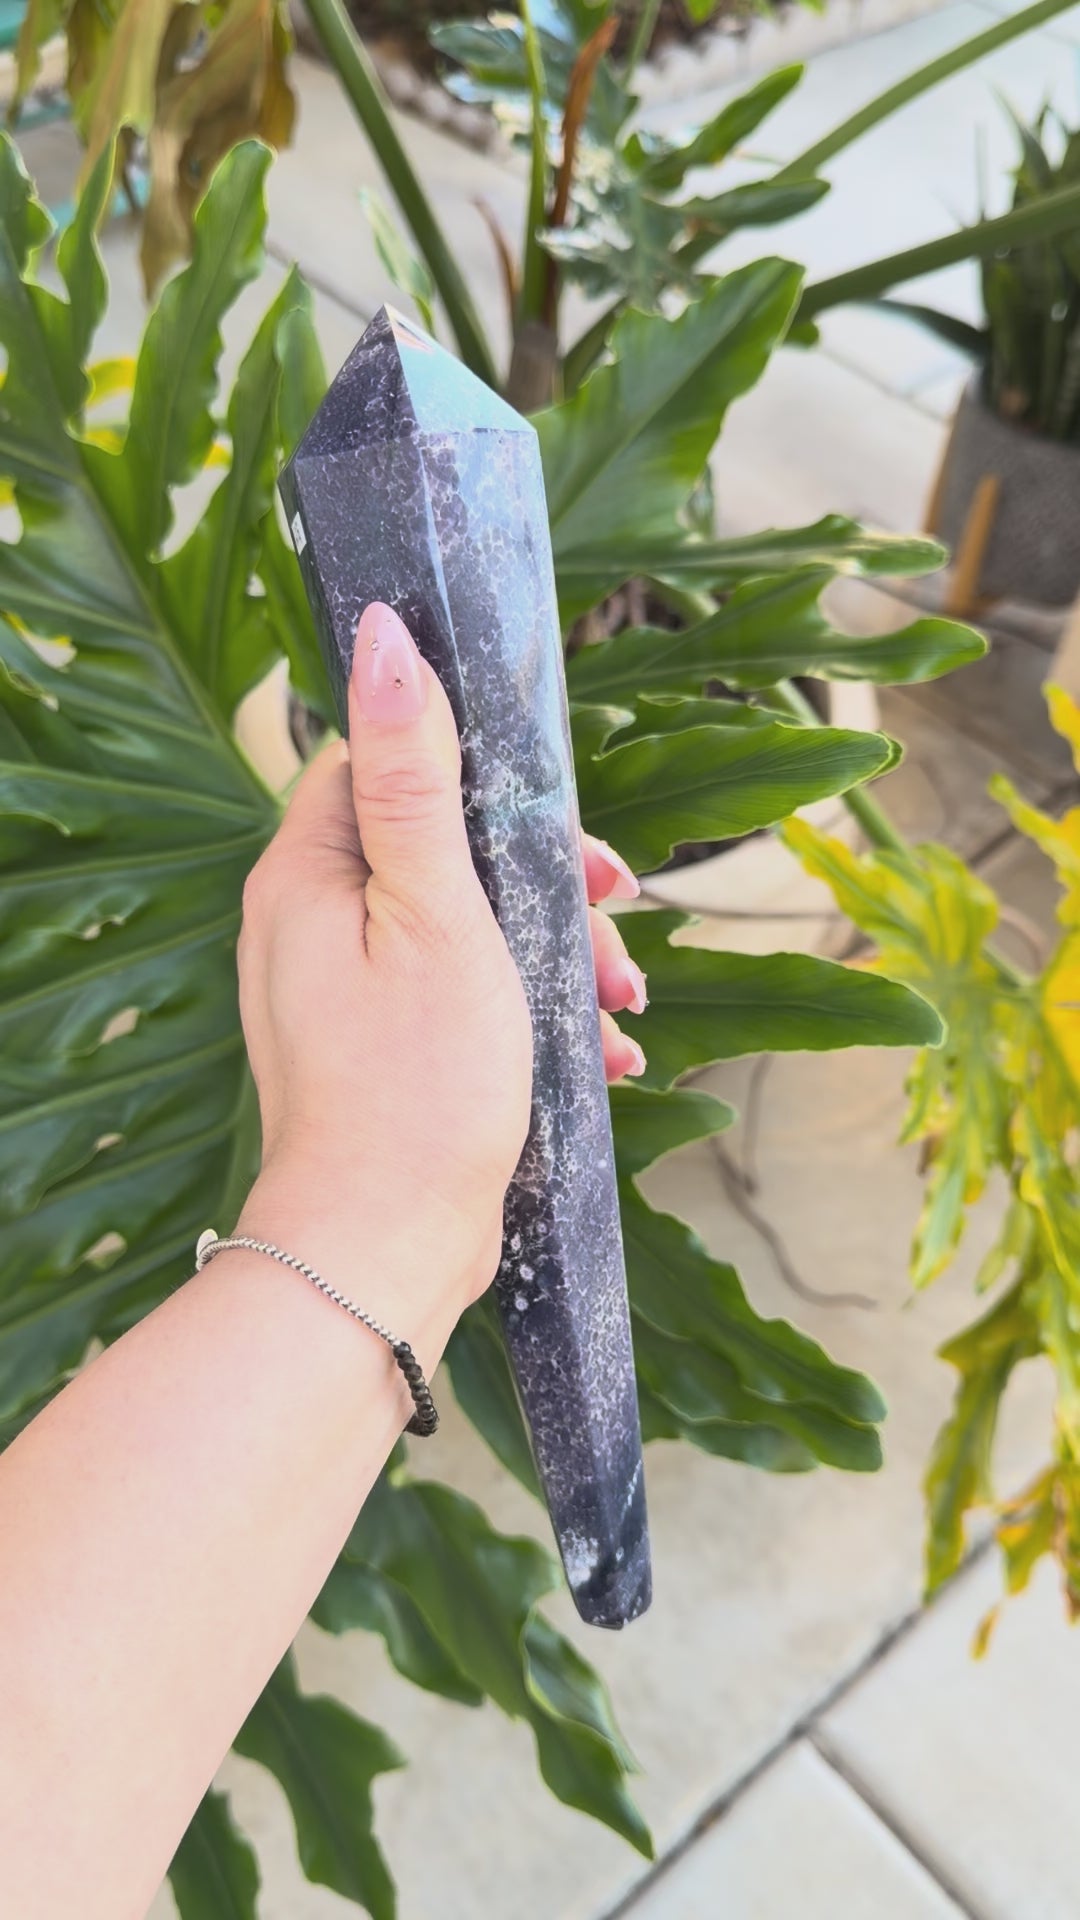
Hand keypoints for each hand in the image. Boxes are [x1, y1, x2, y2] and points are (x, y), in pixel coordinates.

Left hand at [236, 604, 647, 1341]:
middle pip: (442, 848)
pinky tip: (604, 1056)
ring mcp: (346, 993)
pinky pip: (466, 997)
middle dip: (545, 882)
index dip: (484, 777)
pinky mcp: (383, 1050)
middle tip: (614, 913)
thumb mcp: (438, 912)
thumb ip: (416, 777)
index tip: (559, 823)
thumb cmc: (415, 1086)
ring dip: (557, 954)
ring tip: (623, 1005)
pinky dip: (533, 1014)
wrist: (385, 1254)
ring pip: (468, 927)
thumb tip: (387, 639)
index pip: (385, 763)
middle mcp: (312, 925)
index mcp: (308, 875)